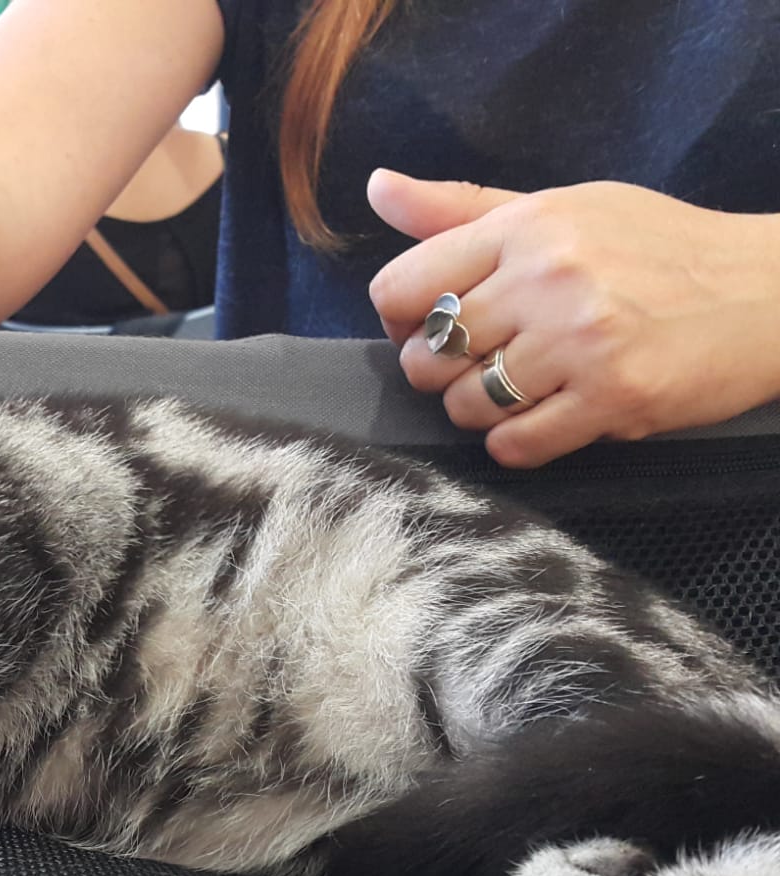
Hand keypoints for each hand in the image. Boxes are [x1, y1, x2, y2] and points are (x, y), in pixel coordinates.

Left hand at [366, 169, 779, 466]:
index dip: (404, 319)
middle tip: (481, 363)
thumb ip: (461, 210)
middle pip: (426, 355)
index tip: (433, 325)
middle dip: (440, 370)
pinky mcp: (613, 398)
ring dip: (479, 410)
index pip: (402, 289)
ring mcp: (580, 342)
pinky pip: (515, 445)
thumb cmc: (655, 248)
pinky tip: (543, 418)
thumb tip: (378, 187)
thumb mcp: (560, 209)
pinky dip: (516, 443)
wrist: (767, 292)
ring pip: (464, 405)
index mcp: (526, 228)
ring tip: (520, 388)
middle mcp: (547, 280)